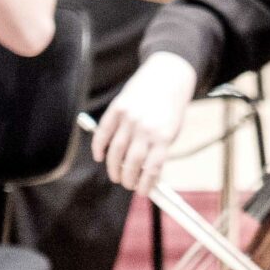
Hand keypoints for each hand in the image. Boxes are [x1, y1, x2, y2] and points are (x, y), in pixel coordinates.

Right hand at [92, 51, 198, 195]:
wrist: (167, 77)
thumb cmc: (170, 109)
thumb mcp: (171, 132)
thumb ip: (158, 152)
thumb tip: (145, 177)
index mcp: (163, 136)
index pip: (151, 169)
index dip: (145, 185)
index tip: (142, 192)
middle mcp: (145, 127)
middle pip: (132, 163)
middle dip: (128, 179)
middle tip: (127, 184)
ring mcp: (130, 118)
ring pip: (115, 151)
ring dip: (113, 168)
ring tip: (116, 175)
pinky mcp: (117, 108)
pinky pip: (103, 132)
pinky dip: (99, 147)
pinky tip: (99, 157)